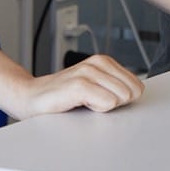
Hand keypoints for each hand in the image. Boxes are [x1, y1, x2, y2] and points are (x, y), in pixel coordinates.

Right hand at [14, 54, 143, 116]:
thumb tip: (137, 94)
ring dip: (103, 106)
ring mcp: (88, 72)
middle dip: (114, 103)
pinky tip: (80, 104)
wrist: (32, 97)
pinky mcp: (79, 85)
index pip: (137, 86)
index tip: (102, 98)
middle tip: (92, 101)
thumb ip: (114, 86)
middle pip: (131, 93)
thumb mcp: (94, 86)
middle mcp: (98, 63)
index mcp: (104, 61)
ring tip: (84, 102)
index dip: (121, 99)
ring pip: (120, 98)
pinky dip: (96, 109)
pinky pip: (107, 103)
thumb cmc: (63, 95)